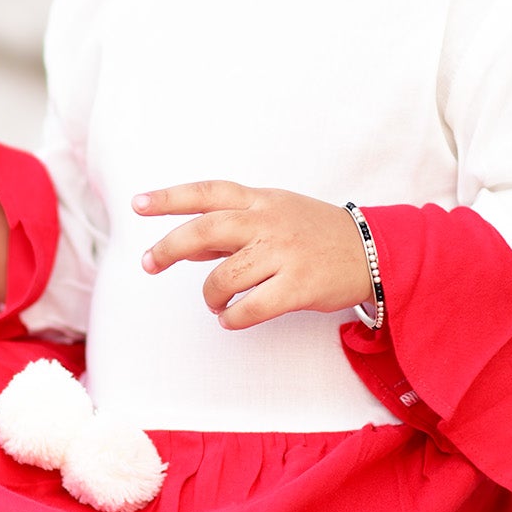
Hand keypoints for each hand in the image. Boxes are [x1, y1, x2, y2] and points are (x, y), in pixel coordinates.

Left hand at [133, 181, 373, 330]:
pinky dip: (233, 317)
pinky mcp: (299, 285)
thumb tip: (185, 245)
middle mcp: (269, 221)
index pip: (208, 192)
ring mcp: (285, 252)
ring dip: (209, 294)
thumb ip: (230, 229)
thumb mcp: (274, 215)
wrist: (373, 250)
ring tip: (215, 303)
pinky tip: (232, 318)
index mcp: (261, 200)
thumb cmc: (315, 234)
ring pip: (225, 275)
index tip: (138, 205)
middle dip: (170, 246)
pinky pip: (251, 307)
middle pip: (206, 229)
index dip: (170, 198)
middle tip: (149, 263)